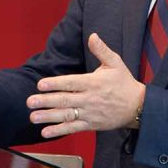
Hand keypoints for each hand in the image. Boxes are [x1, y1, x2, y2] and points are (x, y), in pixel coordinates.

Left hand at [27, 33, 145, 137]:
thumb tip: (92, 36)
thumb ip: (102, 50)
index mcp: (93, 82)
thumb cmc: (124, 82)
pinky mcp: (92, 124)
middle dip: (46, 101)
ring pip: (66, 115)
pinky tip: (45, 132)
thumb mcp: (116, 63)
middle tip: (30, 101)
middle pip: (65, 100)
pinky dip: (59, 130)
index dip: (55, 84)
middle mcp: (90, 98)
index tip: (40, 84)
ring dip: (48, 117)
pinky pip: (73, 128)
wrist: (138, 106)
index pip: (71, 83)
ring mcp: (90, 113)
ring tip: (33, 117)